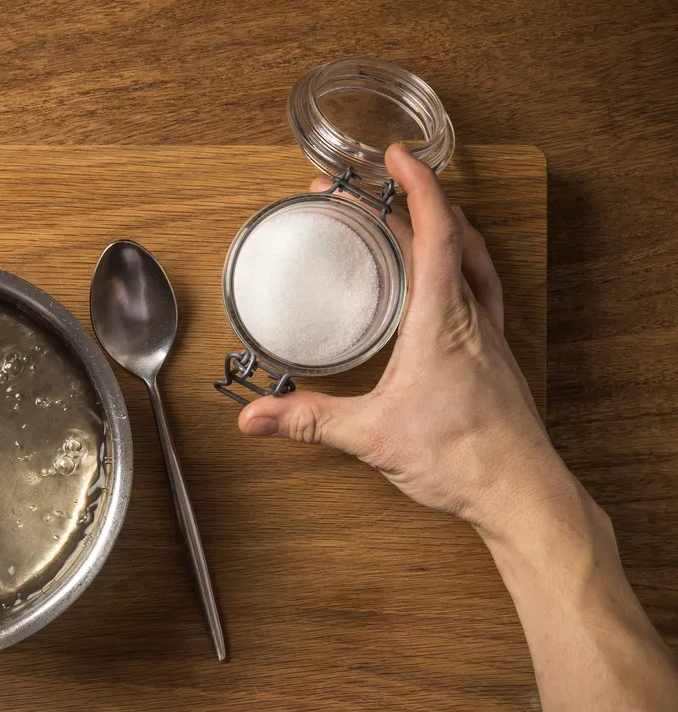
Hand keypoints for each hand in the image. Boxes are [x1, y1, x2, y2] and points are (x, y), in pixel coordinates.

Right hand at [238, 144, 576, 537]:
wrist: (520, 492)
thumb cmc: (462, 459)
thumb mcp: (371, 437)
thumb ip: (308, 421)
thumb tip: (255, 416)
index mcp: (443, 321)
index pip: (435, 233)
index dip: (416, 186)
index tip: (394, 156)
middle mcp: (472, 317)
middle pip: (450, 236)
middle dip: (408, 202)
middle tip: (369, 191)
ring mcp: (490, 334)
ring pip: (474, 259)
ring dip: (444, 227)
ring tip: (413, 217)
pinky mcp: (495, 354)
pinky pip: (483, 289)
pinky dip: (462, 265)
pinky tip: (446, 282)